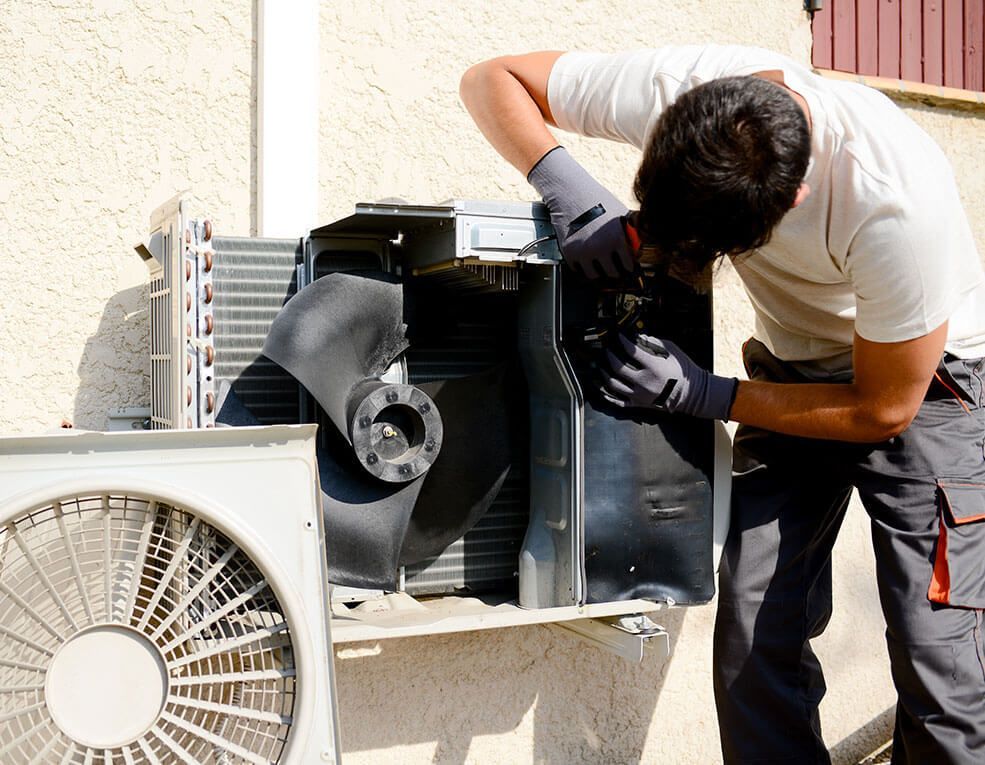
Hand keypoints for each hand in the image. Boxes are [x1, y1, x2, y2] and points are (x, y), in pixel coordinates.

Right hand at [527, 147, 636, 277]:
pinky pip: (578, 269)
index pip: (628, 266)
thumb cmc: (597, 200)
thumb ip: (632, 231)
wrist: (571, 193)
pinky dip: (582, 266)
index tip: (627, 267)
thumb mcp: (621, 213)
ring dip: (599, 271)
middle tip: (614, 267)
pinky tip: (586, 257)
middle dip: (615, 271)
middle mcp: (601, 248)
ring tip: (600, 264)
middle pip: (613, 274)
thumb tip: (639, 246)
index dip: (629, 267)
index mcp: (617, 238)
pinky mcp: (569, 253)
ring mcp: (584, 252)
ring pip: (594, 276)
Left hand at [600, 333, 737, 419]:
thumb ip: (654, 343)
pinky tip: (601, 387)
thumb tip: (637, 336)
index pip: (631, 351)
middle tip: (607, 350)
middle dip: (609, 356)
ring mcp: (640, 395)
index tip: (618, 336)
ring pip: (613, 385)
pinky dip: (607, 395)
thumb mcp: (672, 351)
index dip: (622, 341)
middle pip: (618, 368)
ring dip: (604, 374)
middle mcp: (644, 382)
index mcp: (654, 367)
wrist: (691, 394)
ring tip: (601, 366)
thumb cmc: (683, 369)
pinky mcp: (638, 404)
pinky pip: (617, 402)